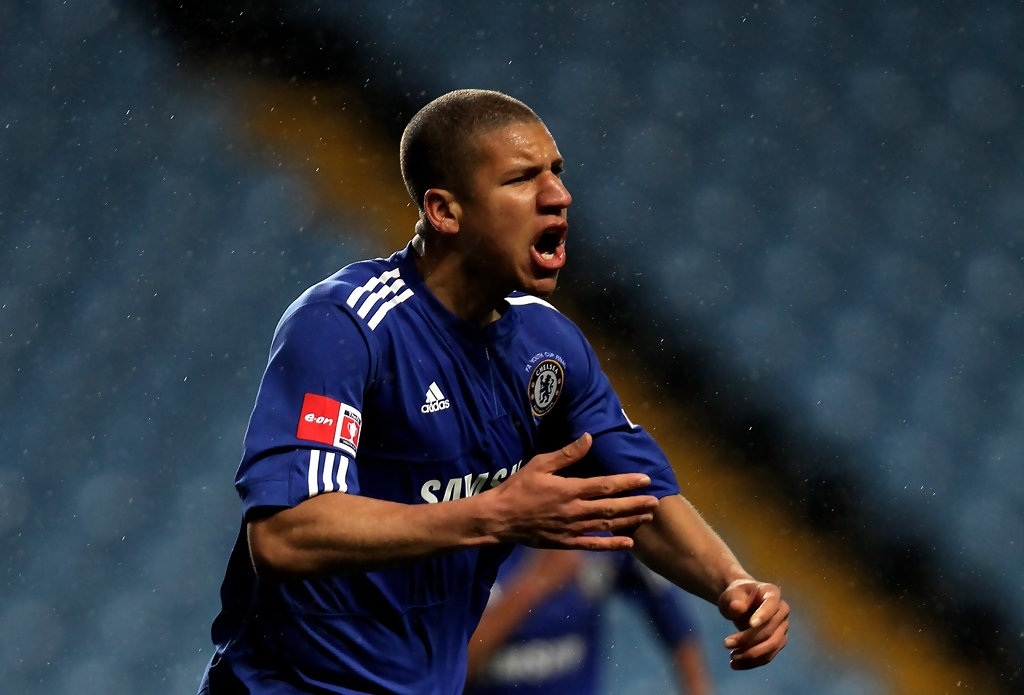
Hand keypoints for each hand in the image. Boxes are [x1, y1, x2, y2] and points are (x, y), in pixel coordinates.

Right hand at [487, 433, 659, 549]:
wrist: (499, 519)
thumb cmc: (518, 488)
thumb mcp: (539, 464)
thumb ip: (566, 454)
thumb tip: (589, 438)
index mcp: (569, 489)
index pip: (605, 485)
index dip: (627, 482)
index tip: (646, 479)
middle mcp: (575, 511)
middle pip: (612, 507)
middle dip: (636, 504)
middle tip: (656, 502)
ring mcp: (571, 529)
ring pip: (606, 525)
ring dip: (629, 521)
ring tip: (647, 517)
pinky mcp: (565, 543)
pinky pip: (592, 545)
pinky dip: (611, 544)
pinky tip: (627, 543)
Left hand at [718, 579, 789, 669]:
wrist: (740, 602)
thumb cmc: (736, 595)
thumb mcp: (731, 594)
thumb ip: (734, 599)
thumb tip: (738, 608)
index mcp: (772, 593)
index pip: (771, 605)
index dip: (763, 615)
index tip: (750, 624)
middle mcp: (782, 611)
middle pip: (770, 630)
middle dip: (748, 640)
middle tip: (726, 644)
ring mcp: (782, 628)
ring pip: (771, 646)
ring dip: (751, 655)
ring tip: (731, 658)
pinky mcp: (778, 642)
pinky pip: (768, 655)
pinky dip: (753, 662)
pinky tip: (736, 663)